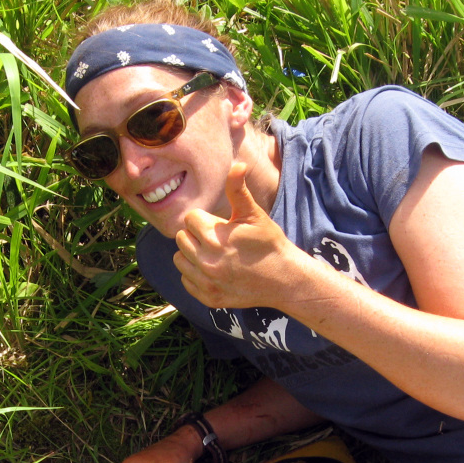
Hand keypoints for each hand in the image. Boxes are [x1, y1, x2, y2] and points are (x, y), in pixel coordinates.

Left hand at [173, 162, 309, 309]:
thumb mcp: (254, 214)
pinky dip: (195, 274)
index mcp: (215, 236)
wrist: (284, 279)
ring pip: (179, 259)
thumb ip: (238, 190)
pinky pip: (185, 280)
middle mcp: (207, 261)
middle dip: (196, 235)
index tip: (220, 224)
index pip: (190, 218)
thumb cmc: (269, 243)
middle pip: (181, 238)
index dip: (205, 219)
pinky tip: (213, 270)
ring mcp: (207, 282)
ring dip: (191, 254)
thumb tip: (238, 164)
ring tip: (213, 253)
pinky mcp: (208, 298)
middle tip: (217, 239)